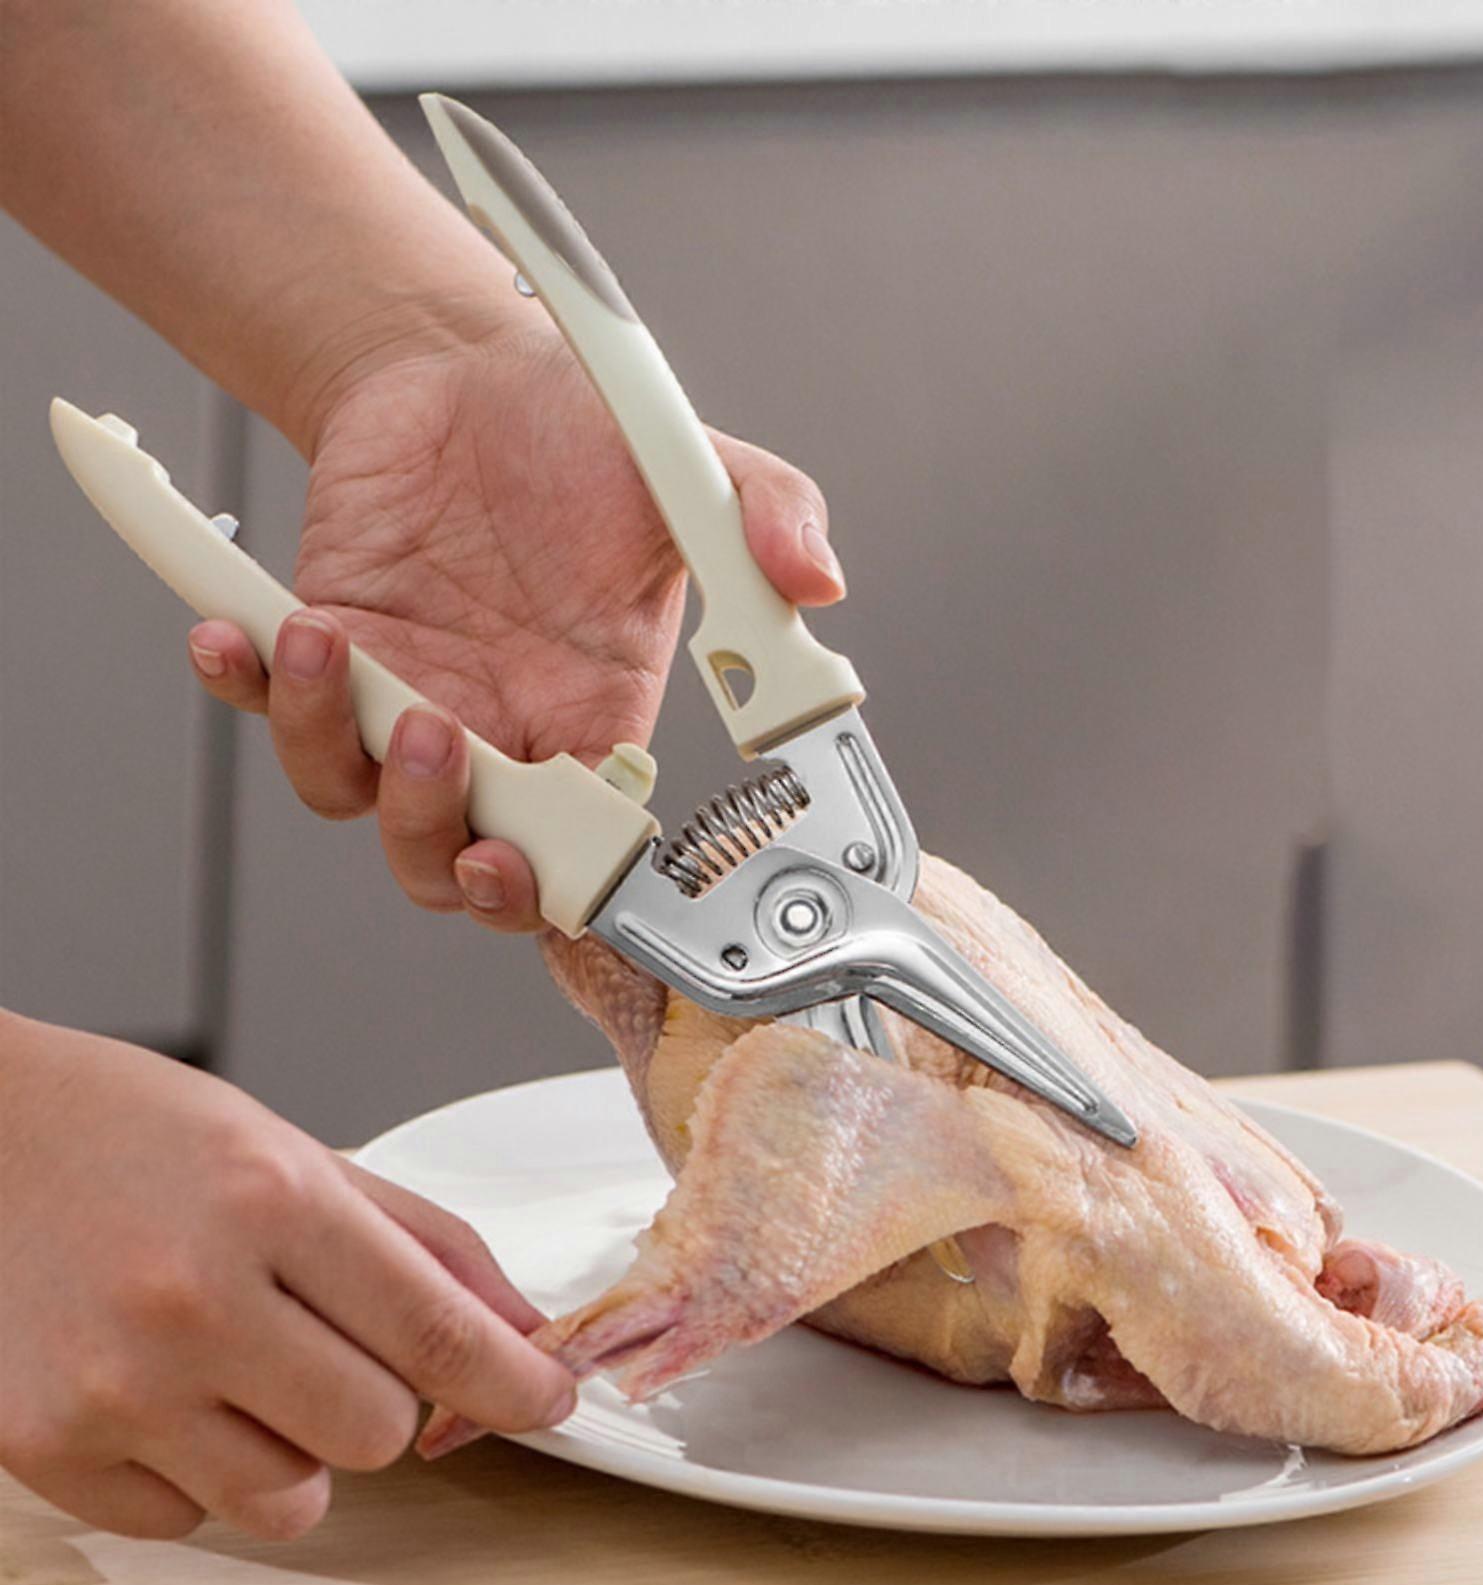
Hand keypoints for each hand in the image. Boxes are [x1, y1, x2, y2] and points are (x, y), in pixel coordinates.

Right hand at [0, 1011, 572, 1540]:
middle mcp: (192, 1297)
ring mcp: (112, 1383)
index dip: (513, 1380)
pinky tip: (172, 1386)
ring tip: (249, 1364)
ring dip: (299, 1446)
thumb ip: (422, 1243)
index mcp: (272, 1200)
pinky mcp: (45, 1447)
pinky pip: (190, 1518)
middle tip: (336, 1340)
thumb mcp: (297, 1151)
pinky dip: (205, 1469)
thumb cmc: (141, 1132)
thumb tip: (516, 1328)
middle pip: (378, 1431)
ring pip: (293, 1498)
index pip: (435, 1331)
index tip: (547, 1399)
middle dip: (387, 1396)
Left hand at [187, 308, 844, 930]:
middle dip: (432, 834)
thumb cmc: (582, 433)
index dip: (559, 889)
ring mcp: (409, 695)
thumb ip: (765, 518)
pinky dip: (244, 686)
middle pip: (453, 862)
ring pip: (354, 800)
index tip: (543, 859)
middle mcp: (501, 728)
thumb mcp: (690, 469)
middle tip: (434, 741)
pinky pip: (273, 710)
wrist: (472, 373)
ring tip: (324, 643)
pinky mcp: (331, 650)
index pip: (583, 856)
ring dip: (327, 744)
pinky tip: (238, 634)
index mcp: (594, 717)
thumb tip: (819, 583)